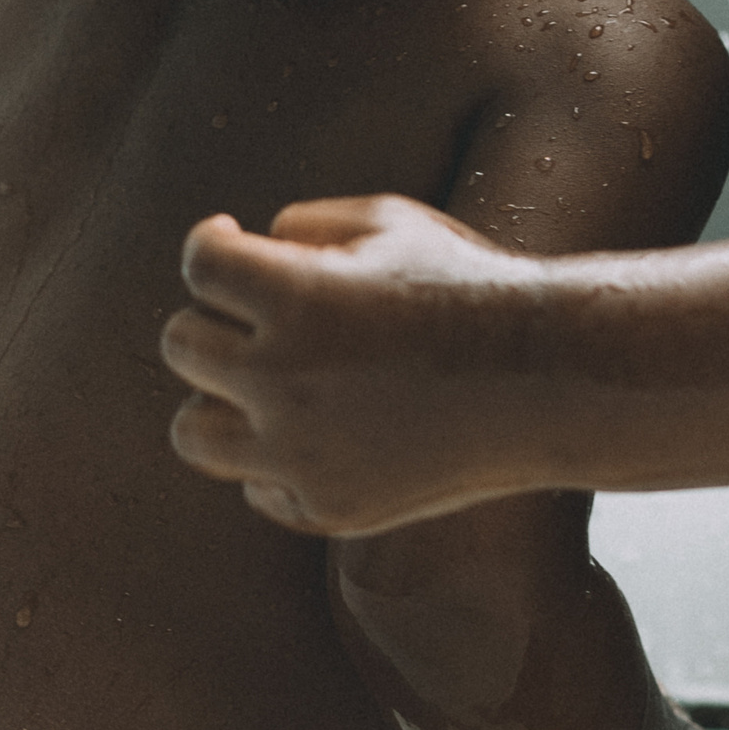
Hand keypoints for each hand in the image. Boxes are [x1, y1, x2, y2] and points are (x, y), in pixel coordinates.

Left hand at [164, 194, 528, 532]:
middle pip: (182, 343)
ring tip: (266, 381)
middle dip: (219, 317)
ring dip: (220, 398)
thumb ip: (302, 227)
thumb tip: (243, 254)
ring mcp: (300, 454)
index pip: (200, 265)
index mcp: (297, 298)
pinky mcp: (323, 508)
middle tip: (264, 314)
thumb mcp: (392, 222)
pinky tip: (332, 426)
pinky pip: (255, 482)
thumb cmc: (466, 283)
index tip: (229, 241)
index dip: (212, 245)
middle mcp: (284, 380)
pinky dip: (279, 455)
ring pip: (191, 430)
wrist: (546, 379)